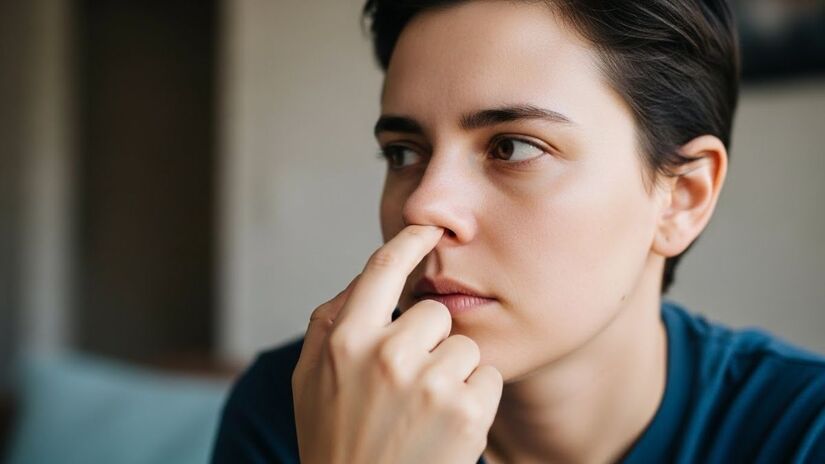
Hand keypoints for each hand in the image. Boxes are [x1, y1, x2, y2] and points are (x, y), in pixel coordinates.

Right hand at [292, 224, 502, 463]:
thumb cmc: (334, 439)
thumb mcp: (310, 380)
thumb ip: (330, 323)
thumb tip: (361, 278)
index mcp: (345, 341)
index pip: (383, 268)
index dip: (410, 241)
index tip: (427, 229)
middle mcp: (386, 355)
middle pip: (435, 313)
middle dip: (429, 341)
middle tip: (409, 384)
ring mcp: (430, 384)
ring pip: (465, 346)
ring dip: (453, 372)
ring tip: (425, 411)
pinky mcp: (467, 414)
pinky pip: (487, 377)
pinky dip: (475, 399)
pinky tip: (446, 427)